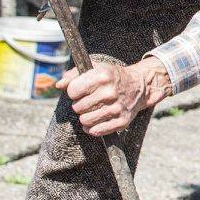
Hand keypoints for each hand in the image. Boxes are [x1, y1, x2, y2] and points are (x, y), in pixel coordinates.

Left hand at [56, 58, 172, 136]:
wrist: (139, 86)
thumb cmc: (112, 77)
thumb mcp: (95, 68)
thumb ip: (74, 75)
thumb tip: (59, 85)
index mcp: (102, 76)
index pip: (72, 91)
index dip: (74, 91)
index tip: (80, 90)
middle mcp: (109, 93)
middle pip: (77, 107)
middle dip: (80, 105)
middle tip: (89, 101)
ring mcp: (116, 108)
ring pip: (85, 121)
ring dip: (85, 117)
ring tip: (92, 110)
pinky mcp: (121, 121)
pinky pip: (96, 131)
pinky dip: (92, 128)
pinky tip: (96, 120)